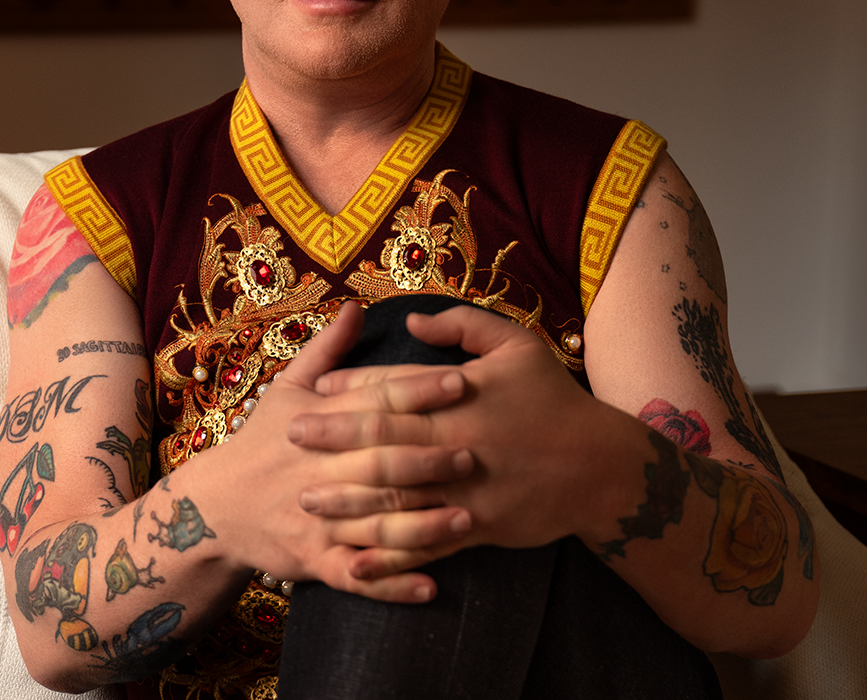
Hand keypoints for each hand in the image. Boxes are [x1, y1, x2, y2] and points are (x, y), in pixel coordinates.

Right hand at [191, 302, 475, 601]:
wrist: (213, 507)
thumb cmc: (261, 442)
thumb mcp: (286, 390)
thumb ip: (327, 351)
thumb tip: (355, 306)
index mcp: (317, 423)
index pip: (373, 402)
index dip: (417, 391)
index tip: (461, 381)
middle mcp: (319, 471)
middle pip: (379, 463)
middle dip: (428, 459)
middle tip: (475, 454)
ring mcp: (317, 520)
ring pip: (374, 524)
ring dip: (422, 525)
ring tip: (466, 519)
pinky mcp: (314, 561)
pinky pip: (357, 577)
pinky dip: (392, 584)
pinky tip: (430, 587)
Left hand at [290, 305, 613, 577]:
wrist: (602, 466)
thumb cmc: (555, 400)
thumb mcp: (518, 346)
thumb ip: (463, 326)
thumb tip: (412, 320)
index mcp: (462, 396)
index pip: (395, 387)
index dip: (351, 389)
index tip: (316, 392)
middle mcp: (457, 441)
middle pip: (384, 438)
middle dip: (332, 438)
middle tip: (290, 437)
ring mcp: (466, 488)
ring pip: (396, 495)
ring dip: (349, 499)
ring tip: (306, 498)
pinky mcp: (478, 527)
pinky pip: (425, 542)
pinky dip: (390, 554)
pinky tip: (355, 559)